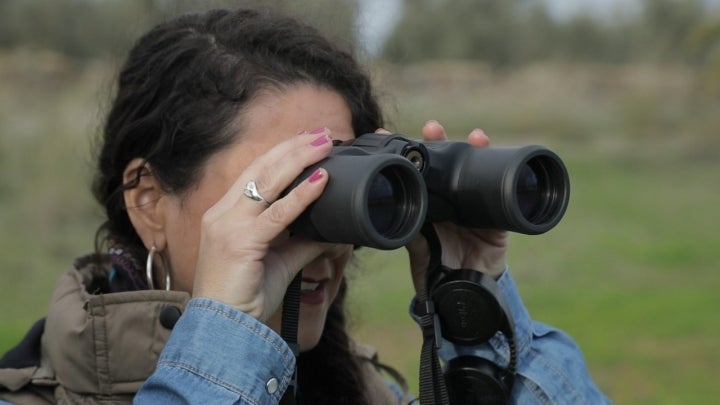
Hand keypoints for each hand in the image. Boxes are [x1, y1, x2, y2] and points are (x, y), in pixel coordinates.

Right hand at [191, 129, 334, 322]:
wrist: (223, 328)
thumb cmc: (246, 297)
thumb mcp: (279, 262)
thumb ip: (302, 242)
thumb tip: (332, 232)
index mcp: (226, 215)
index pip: (254, 172)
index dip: (282, 154)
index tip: (307, 141)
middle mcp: (223, 214)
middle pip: (260, 168)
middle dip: (293, 147)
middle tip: (322, 133)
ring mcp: (228, 226)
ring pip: (267, 182)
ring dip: (300, 159)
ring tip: (324, 144)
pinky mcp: (240, 242)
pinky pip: (278, 214)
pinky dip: (302, 195)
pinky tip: (321, 180)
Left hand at [404, 121, 508, 293]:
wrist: (465, 292)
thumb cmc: (438, 269)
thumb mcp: (419, 250)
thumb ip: (410, 233)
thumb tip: (396, 214)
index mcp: (429, 202)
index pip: (417, 171)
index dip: (406, 152)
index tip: (386, 133)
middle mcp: (450, 197)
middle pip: (446, 162)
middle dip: (440, 141)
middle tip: (432, 127)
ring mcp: (473, 203)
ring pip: (474, 168)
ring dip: (475, 148)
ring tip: (475, 136)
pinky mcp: (496, 215)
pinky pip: (501, 192)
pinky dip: (501, 174)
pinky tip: (496, 157)